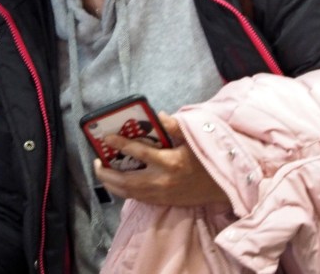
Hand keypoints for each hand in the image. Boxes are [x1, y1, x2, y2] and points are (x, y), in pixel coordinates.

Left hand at [93, 112, 228, 206]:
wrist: (223, 187)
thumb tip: (158, 116)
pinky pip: (138, 198)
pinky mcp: (163, 203)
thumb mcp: (194, 138)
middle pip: (126, 181)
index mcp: (170, 162)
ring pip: (129, 193)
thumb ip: (175, 126)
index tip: (107, 137)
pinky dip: (124, 191)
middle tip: (96, 161)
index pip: (139, 153)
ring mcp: (161, 195)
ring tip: (103, 171)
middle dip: (107, 172)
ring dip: (112, 184)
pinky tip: (119, 182)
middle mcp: (162, 181)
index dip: (121, 144)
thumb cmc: (207, 158)